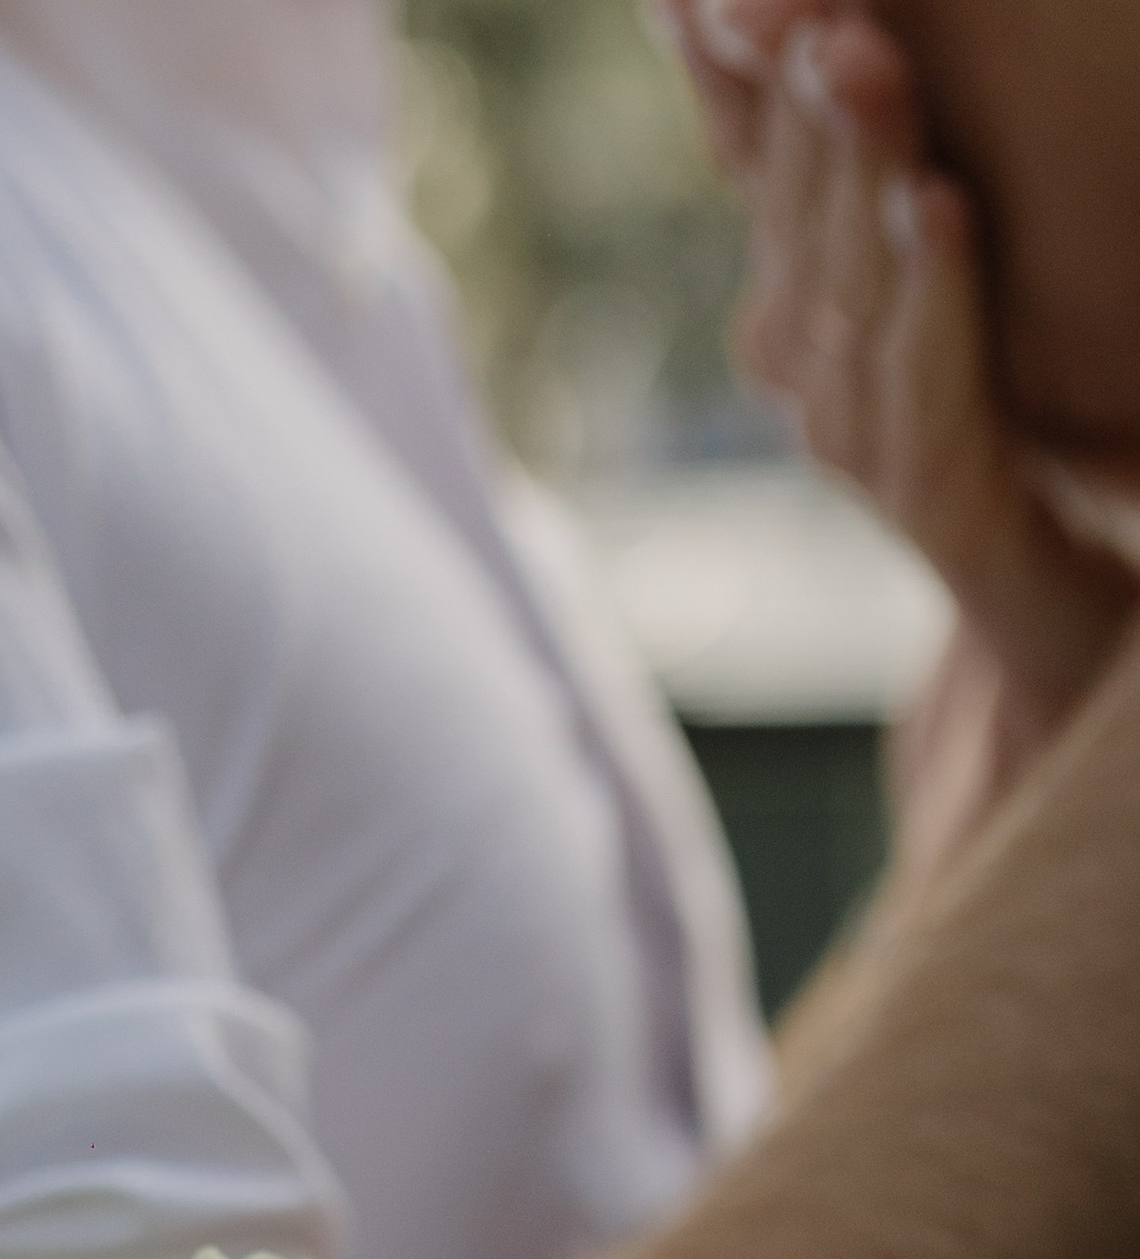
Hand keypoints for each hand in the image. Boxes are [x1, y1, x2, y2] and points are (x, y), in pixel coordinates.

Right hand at [665, 1, 1135, 754]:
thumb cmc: (1046, 457)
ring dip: (851, 175)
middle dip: (789, 91)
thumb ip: (890, 194)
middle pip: (795, 215)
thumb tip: (836, 49)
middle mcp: (827, 376)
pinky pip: (933, 402)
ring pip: (848, 300)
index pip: (765, 159)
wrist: (1087, 642)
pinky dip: (934, 305)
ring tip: (864, 58)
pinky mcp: (960, 525)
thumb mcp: (955, 286)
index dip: (730, 72)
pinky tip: (937, 211)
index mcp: (830, 304)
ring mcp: (878, 454)